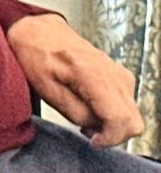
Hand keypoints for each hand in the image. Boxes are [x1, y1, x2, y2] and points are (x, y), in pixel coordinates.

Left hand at [9, 13, 145, 146]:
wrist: (40, 32)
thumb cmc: (38, 59)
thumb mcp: (48, 91)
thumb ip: (79, 115)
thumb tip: (99, 129)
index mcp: (94, 76)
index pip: (121, 119)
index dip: (110, 138)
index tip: (92, 140)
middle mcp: (115, 75)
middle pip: (134, 122)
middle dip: (112, 134)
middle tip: (86, 129)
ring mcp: (122, 75)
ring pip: (133, 117)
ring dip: (111, 124)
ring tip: (85, 114)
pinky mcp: (122, 77)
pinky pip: (127, 106)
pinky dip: (112, 113)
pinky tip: (91, 106)